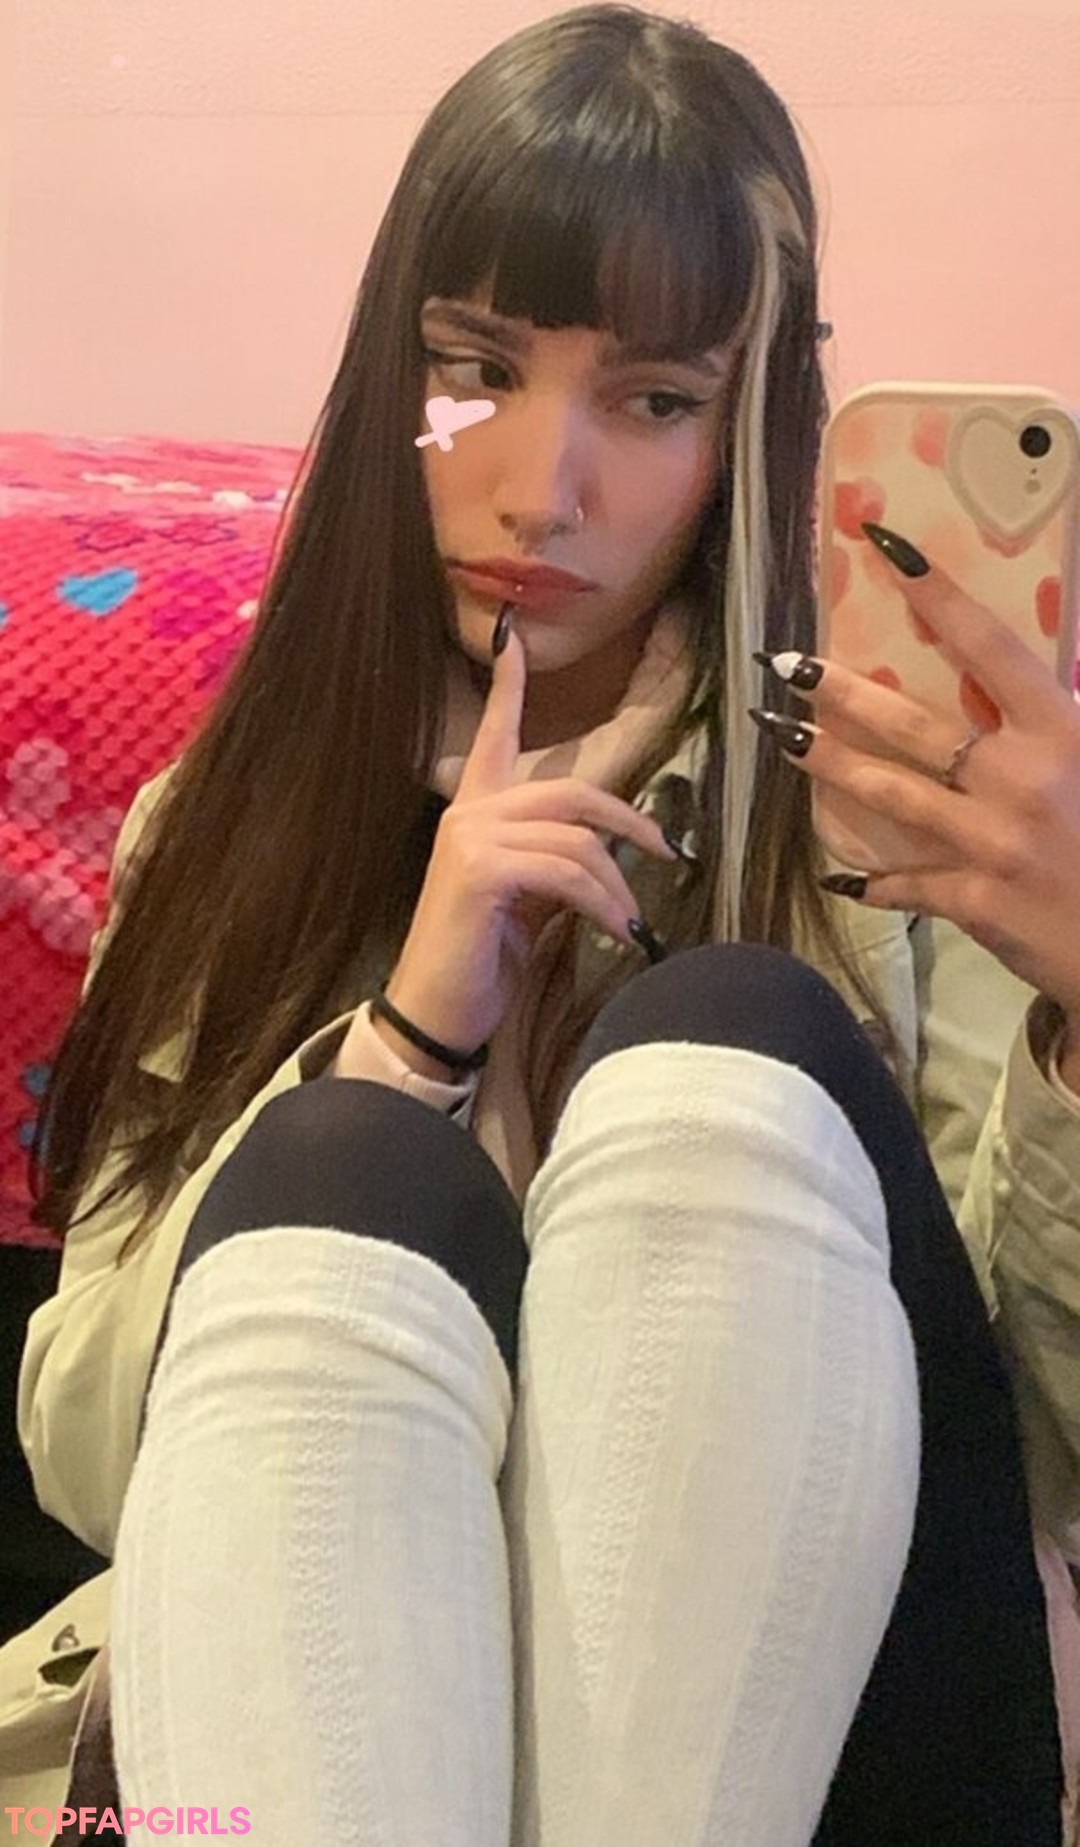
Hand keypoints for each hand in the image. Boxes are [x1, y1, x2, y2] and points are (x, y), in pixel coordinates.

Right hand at [336, 609, 676, 1077]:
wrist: (437, 1013)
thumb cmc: (481, 961)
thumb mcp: (528, 904)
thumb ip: (556, 864)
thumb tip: (607, 855)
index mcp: (475, 812)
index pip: (495, 736)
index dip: (506, 687)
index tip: (513, 640)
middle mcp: (468, 813)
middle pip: (568, 790)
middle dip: (627, 819)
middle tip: (667, 853)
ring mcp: (470, 838)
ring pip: (575, 837)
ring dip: (617, 884)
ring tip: (630, 924)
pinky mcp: (480, 870)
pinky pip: (565, 871)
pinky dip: (602, 903)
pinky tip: (617, 933)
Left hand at [754, 544, 1079, 1024]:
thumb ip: (1059, 718)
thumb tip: (1013, 681)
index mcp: (1063, 730)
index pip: (990, 645)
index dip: (938, 593)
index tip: (886, 548)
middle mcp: (1021, 779)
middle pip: (914, 724)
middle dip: (841, 693)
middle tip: (783, 666)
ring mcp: (994, 843)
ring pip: (892, 795)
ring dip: (831, 766)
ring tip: (784, 740)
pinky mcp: (979, 901)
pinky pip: (910, 884)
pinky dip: (874, 881)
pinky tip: (839, 875)